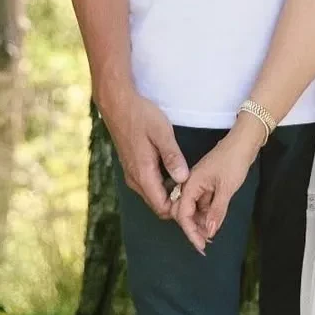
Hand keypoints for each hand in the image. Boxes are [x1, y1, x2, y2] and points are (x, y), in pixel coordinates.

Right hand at [98, 84, 188, 218]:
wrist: (118, 105)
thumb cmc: (141, 116)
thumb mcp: (162, 133)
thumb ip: (172, 157)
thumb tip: (183, 179)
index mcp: (143, 173)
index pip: (161, 207)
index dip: (179, 209)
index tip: (195, 200)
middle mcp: (135, 179)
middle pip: (157, 204)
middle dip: (176, 204)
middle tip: (197, 193)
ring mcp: (132, 173)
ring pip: (153, 194)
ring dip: (170, 193)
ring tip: (190, 182)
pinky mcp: (133, 167)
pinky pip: (149, 184)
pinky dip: (163, 184)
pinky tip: (176, 171)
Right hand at [175, 123, 260, 253]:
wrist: (244, 141)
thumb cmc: (233, 161)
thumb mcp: (226, 188)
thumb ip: (216, 211)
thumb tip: (208, 232)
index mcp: (190, 184)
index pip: (183, 214)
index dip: (190, 232)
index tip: (200, 247)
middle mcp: (191, 184)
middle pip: (185, 212)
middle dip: (193, 228)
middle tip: (206, 243)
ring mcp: (199, 184)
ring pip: (194, 208)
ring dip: (201, 222)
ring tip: (211, 235)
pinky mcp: (208, 184)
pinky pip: (203, 203)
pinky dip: (207, 213)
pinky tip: (214, 222)